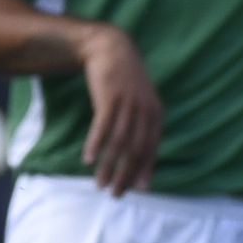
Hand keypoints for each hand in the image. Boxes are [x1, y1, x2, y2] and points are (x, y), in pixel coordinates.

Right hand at [72, 22, 166, 194]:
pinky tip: (87, 160)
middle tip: (115, 193)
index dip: (144, 171)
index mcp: (155, 114)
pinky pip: (102, 127)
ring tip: (99, 183)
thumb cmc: (126, 81)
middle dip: (125, 175)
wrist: (112, 49)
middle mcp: (144, 111)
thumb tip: (140, 155)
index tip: (137, 190)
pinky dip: (95, 146)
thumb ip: (143, 125)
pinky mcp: (109, 98)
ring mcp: (127, 104)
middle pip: (135, 150)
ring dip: (108, 167)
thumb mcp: (142, 102)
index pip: (151, 149)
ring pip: (118, 143)